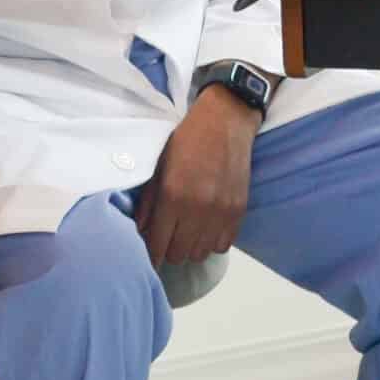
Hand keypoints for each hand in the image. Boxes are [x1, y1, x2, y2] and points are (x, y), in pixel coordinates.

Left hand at [135, 88, 260, 264]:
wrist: (226, 121)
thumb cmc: (186, 140)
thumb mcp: (159, 166)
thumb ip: (148, 202)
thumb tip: (141, 231)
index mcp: (173, 196)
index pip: (158, 245)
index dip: (151, 256)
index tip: (149, 258)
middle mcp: (197, 208)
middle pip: (179, 254)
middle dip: (169, 250)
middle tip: (168, 238)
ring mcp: (221, 212)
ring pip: (201, 253)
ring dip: (191, 247)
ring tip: (188, 232)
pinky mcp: (239, 211)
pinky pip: (223, 245)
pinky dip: (212, 242)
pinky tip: (207, 228)